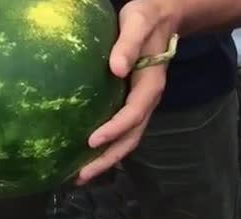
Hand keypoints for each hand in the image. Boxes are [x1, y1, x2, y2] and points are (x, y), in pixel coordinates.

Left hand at [76, 0, 179, 185]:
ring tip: (79, 178)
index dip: (115, 130)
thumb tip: (116, 68)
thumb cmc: (146, 18)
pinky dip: (105, 150)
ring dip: (105, 161)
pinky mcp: (129, 107)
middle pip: (130, 139)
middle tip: (81, 177)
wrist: (160, 18)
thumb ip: (128, 44)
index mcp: (150, 85)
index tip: (92, 141)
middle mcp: (146, 102)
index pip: (133, 114)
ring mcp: (139, 107)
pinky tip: (84, 158)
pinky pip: (120, 134)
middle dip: (108, 159)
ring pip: (126, 141)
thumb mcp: (137, 22)